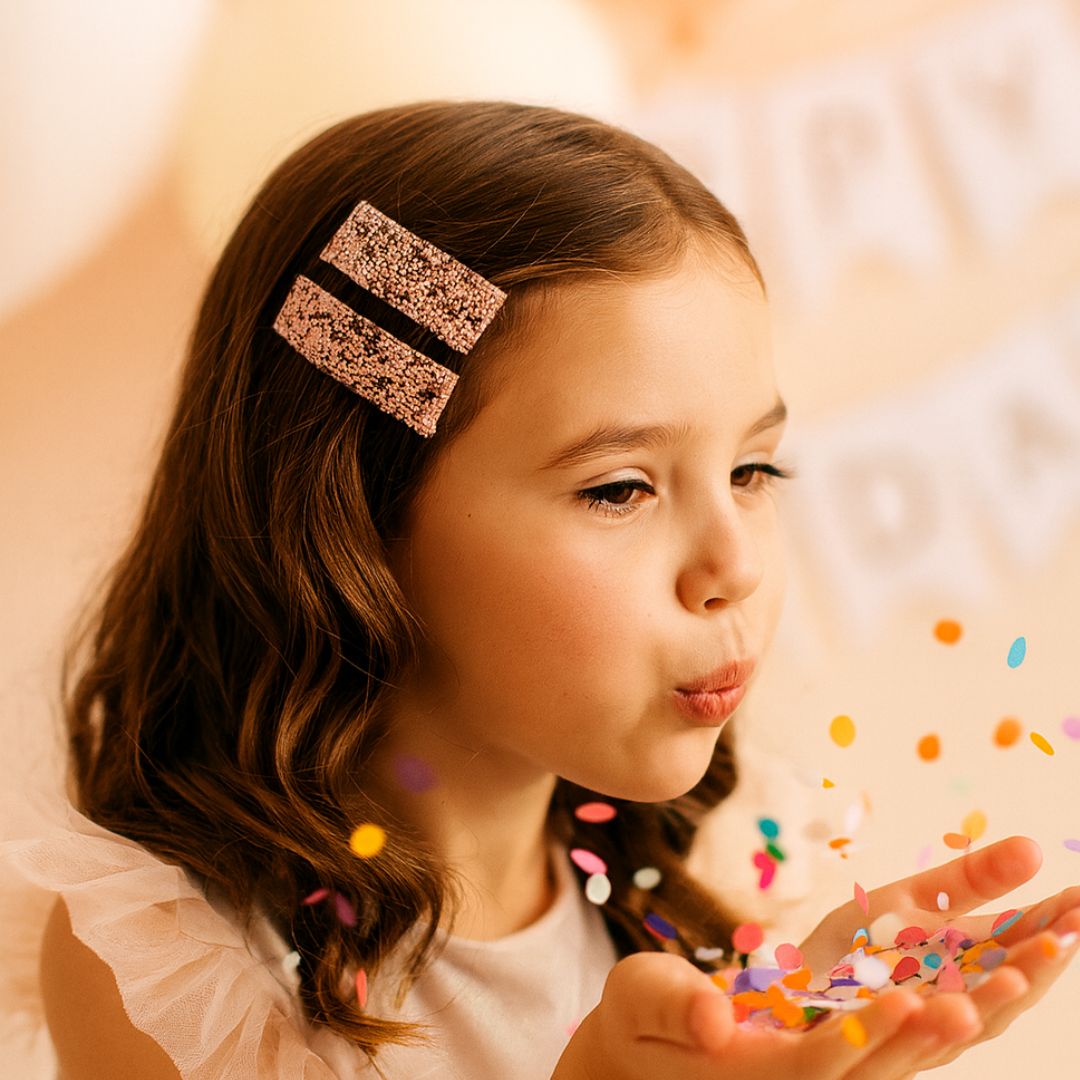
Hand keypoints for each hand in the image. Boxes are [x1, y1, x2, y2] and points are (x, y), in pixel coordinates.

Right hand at [551, 950, 987, 1079]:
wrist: (642, 1060)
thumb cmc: (634, 1022)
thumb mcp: (636, 998)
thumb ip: (671, 1003)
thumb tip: (714, 1017)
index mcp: (747, 1078)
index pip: (817, 1063)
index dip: (865, 1035)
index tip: (909, 999)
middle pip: (874, 1073)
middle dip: (931, 1036)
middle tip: (988, 993)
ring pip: (893, 1068)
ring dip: (948, 1031)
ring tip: (1007, 983)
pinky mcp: (826, 1066)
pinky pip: (889, 1054)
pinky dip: (931, 1026)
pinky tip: (971, 988)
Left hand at [799, 836, 1079, 1068]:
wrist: (790, 988)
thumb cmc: (857, 949)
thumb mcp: (914, 902)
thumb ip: (972, 882)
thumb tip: (1035, 847)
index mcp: (964, 973)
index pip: (1017, 952)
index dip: (1051, 931)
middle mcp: (946, 1010)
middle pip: (1000, 998)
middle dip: (1034, 969)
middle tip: (1066, 936)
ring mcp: (904, 1035)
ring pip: (953, 1030)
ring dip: (988, 1005)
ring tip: (1017, 978)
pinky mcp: (851, 1046)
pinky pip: (880, 1040)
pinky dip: (907, 1024)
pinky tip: (923, 1002)